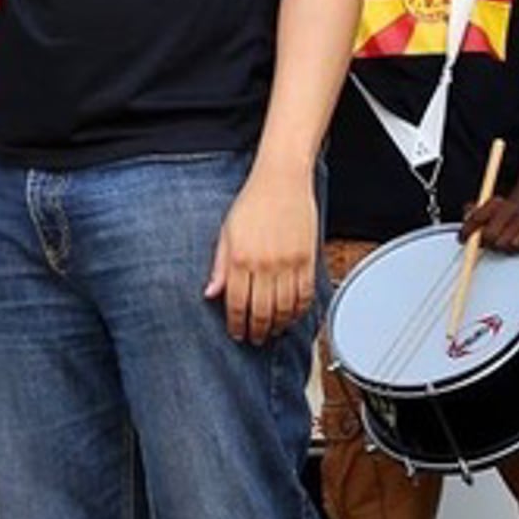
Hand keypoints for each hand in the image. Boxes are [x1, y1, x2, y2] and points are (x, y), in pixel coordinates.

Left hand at [205, 166, 318, 345]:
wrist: (282, 179)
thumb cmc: (253, 201)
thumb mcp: (226, 232)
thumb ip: (219, 266)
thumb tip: (210, 293)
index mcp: (240, 258)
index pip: (236, 304)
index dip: (236, 324)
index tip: (237, 333)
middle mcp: (264, 263)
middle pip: (261, 312)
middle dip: (257, 331)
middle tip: (255, 339)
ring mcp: (288, 263)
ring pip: (284, 308)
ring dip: (278, 325)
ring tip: (273, 331)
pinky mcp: (307, 259)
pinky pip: (305, 295)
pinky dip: (299, 311)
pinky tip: (292, 315)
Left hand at [462, 188, 518, 252]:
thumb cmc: (502, 209)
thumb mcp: (486, 204)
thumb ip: (471, 211)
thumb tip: (465, 218)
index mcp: (495, 202)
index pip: (476, 218)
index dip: (466, 232)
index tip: (461, 239)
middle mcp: (509, 209)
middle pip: (489, 235)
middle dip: (482, 242)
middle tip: (480, 243)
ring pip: (502, 244)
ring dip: (496, 246)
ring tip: (496, 241)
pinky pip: (516, 247)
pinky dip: (510, 248)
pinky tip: (508, 242)